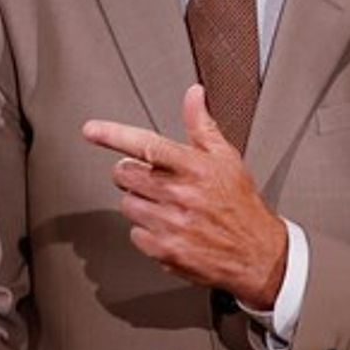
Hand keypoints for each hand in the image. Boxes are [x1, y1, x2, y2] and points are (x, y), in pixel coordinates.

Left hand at [81, 84, 289, 306]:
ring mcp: (171, 224)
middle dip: (132, 173)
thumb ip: (202, 126)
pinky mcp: (165, 251)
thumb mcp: (227, 159)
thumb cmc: (241, 204)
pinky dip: (147, 232)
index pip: (146, 144)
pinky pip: (135, 234)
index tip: (91, 130)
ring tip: (166, 206)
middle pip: (125, 174)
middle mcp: (180, 195)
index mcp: (194, 168)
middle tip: (151, 178)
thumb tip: (194, 95)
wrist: (258, 254)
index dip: (114, 135)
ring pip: (127, 204)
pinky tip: (168, 228)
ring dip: (140, 203)